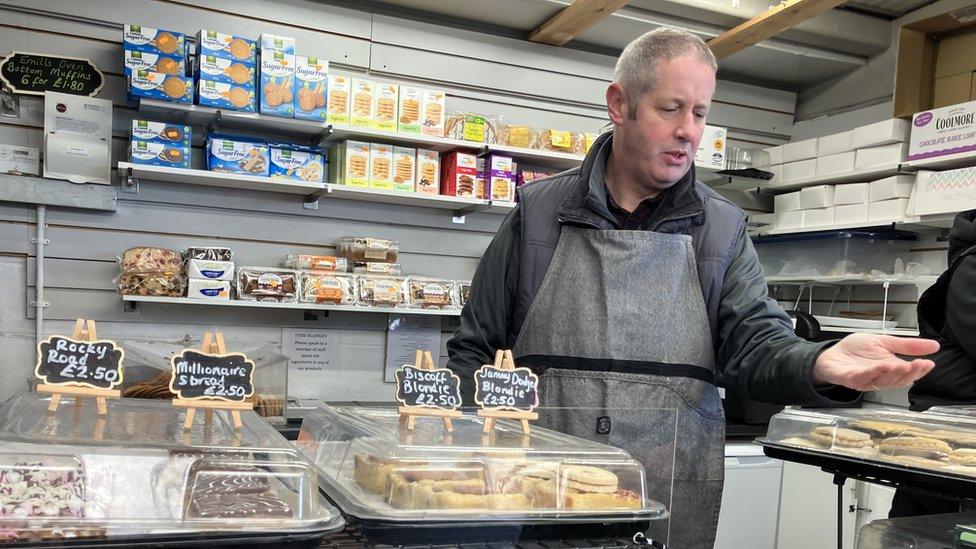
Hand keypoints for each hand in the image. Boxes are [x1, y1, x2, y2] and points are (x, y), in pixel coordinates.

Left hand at [812, 333, 938, 391]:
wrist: (830, 354)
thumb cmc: (856, 351)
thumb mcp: (884, 342)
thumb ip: (907, 346)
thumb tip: (934, 345)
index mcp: (889, 370)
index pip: (908, 374)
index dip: (919, 371)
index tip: (929, 363)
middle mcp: (878, 378)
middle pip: (897, 380)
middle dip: (908, 373)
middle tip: (918, 364)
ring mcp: (863, 380)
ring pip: (881, 381)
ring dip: (892, 374)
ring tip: (902, 365)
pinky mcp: (848, 378)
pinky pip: (860, 378)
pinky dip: (870, 373)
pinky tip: (879, 366)